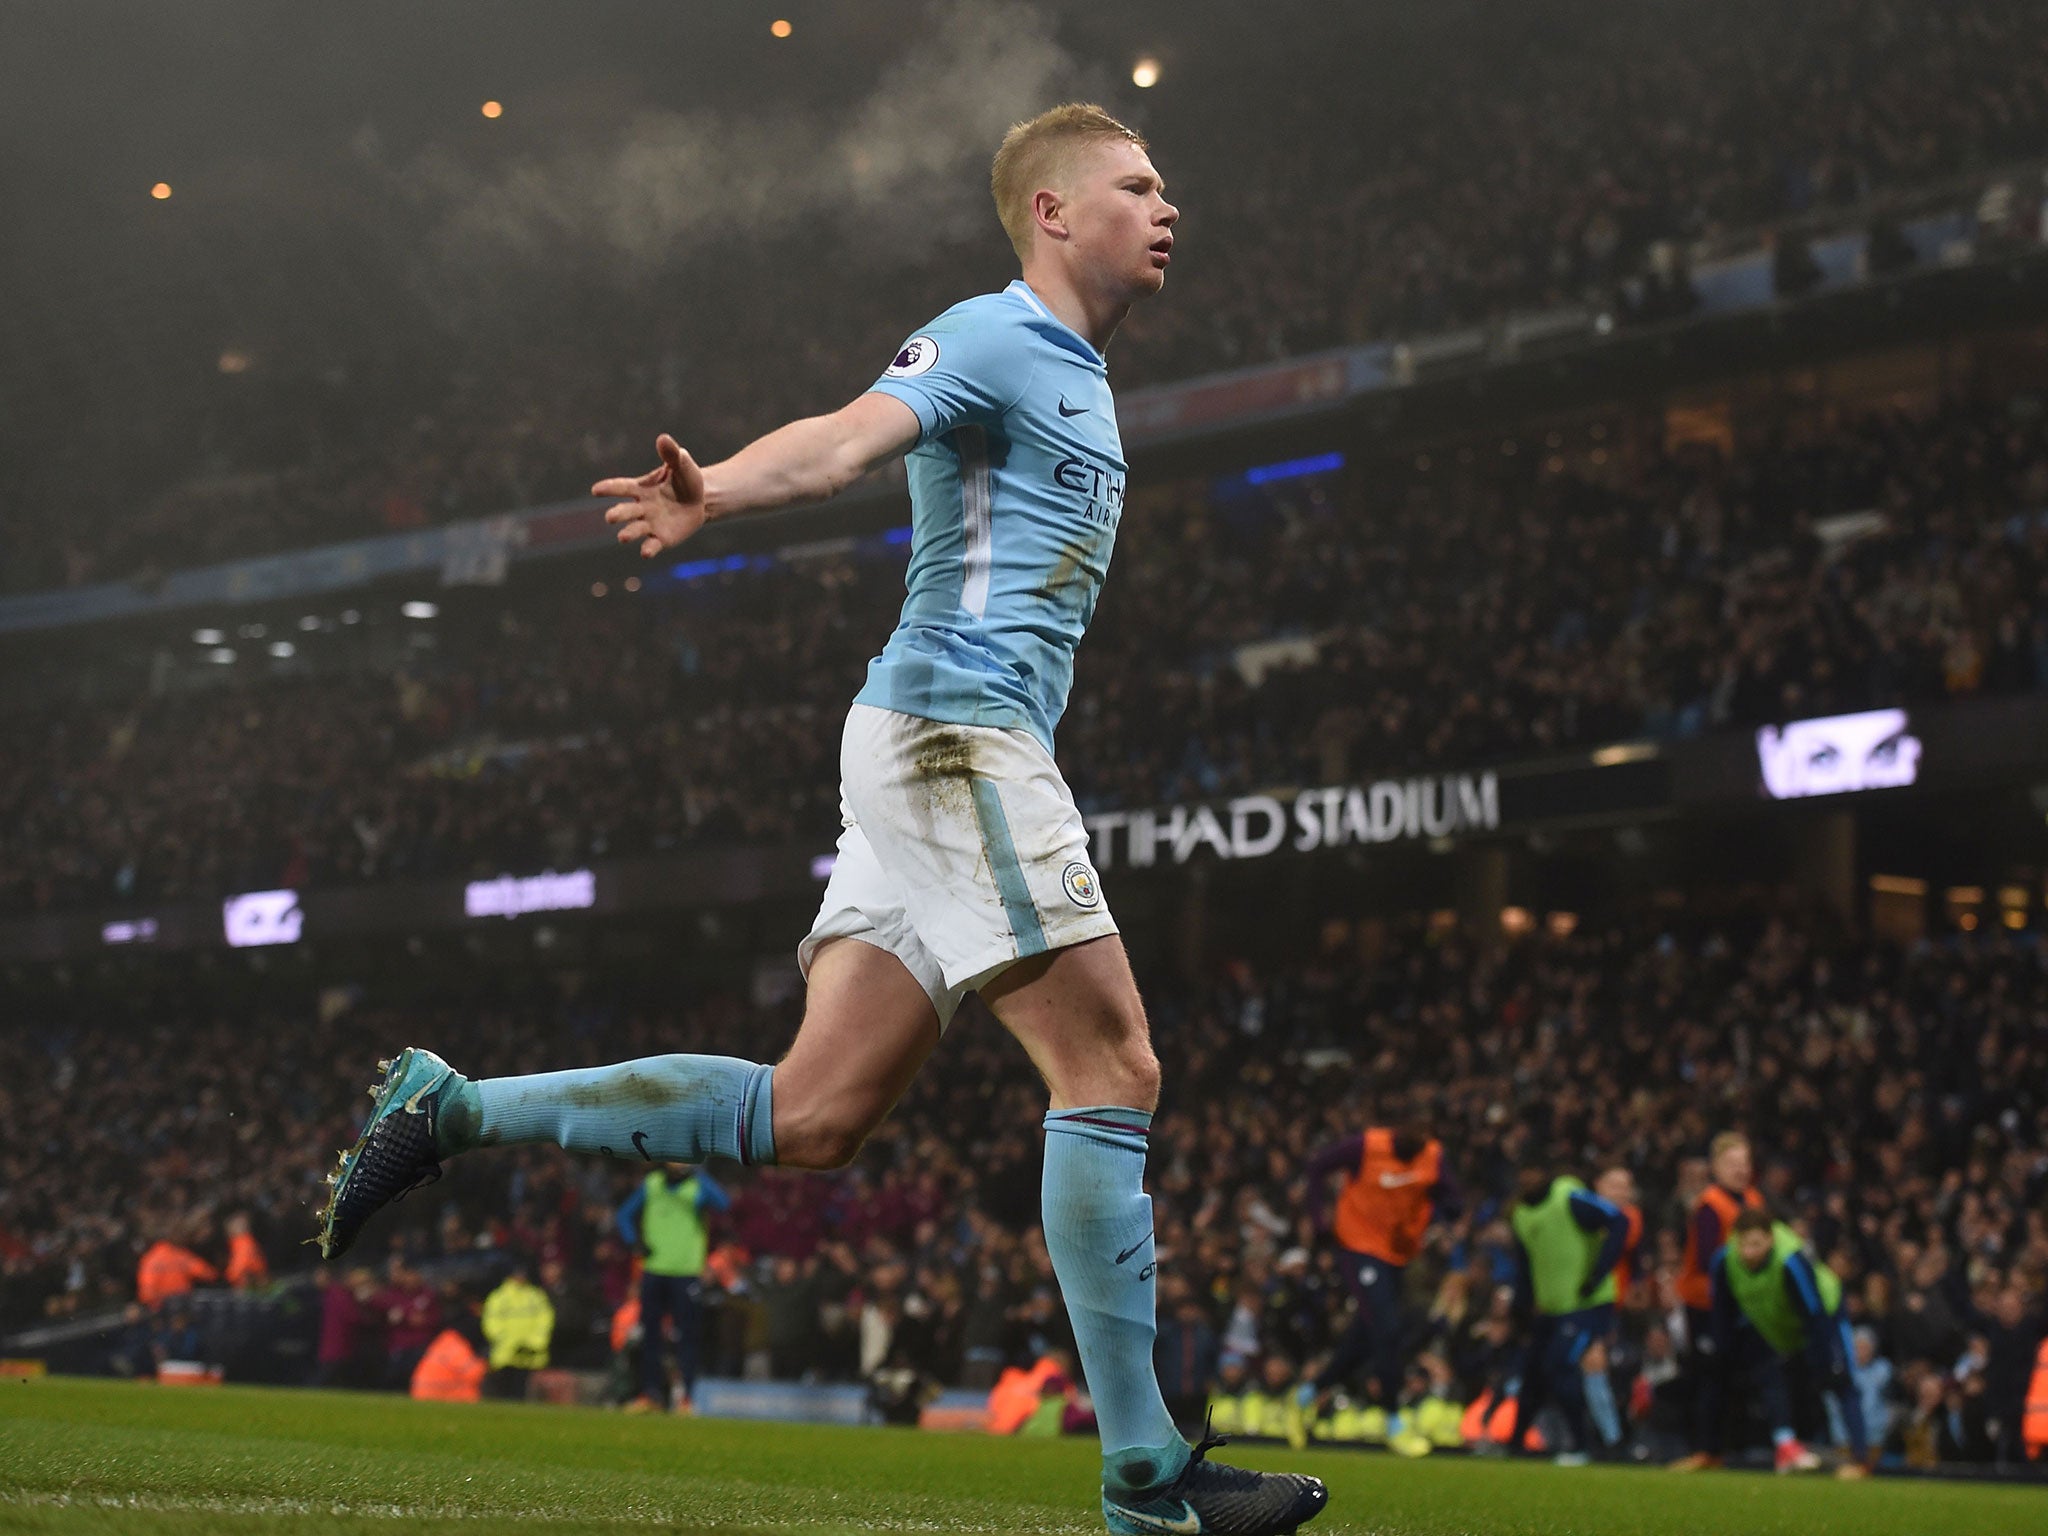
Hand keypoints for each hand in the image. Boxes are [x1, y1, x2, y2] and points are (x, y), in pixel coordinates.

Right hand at [596, 434, 706, 557]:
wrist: (702, 500)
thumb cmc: (686, 480)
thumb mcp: (681, 465)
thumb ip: (671, 454)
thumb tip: (663, 438)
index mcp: (641, 488)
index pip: (621, 487)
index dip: (608, 488)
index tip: (596, 490)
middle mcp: (641, 508)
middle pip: (625, 511)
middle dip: (617, 514)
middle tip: (610, 517)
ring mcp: (650, 524)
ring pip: (634, 530)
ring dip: (628, 534)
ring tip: (622, 537)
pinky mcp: (661, 539)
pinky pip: (652, 545)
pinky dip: (648, 549)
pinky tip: (645, 552)